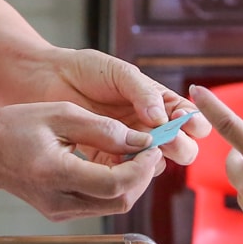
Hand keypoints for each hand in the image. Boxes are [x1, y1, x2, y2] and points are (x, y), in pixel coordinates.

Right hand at [0, 102, 165, 219]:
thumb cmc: (16, 127)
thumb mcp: (60, 115)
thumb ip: (102, 128)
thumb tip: (141, 141)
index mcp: (54, 173)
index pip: (113, 184)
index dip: (141, 167)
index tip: (152, 146)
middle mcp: (58, 201)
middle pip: (120, 201)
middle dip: (142, 175)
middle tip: (148, 149)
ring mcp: (60, 212)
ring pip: (114, 206)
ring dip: (132, 181)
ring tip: (134, 153)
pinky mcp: (62, 213)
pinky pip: (100, 204)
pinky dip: (116, 185)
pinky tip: (116, 163)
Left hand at [41, 47, 204, 162]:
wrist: (49, 80)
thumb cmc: (87, 70)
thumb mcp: (121, 73)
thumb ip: (143, 93)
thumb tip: (163, 119)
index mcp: (161, 103)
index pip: (192, 119)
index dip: (193, 123)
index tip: (180, 118)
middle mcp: (151, 127)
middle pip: (183, 148)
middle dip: (179, 146)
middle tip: (164, 139)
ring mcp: (131, 145)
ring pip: (157, 164)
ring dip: (153, 160)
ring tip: (139, 148)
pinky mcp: (109, 159)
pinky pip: (126, 173)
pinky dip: (128, 171)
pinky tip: (119, 159)